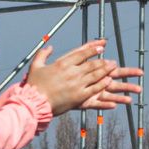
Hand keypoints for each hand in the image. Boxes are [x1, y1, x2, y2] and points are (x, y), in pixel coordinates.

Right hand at [25, 40, 141, 115]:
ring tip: (114, 68)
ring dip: (106, 71)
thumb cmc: (34, 84)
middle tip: (112, 60)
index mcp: (61, 63)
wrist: (34, 102)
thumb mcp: (36, 66)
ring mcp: (76, 84)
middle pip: (91, 64)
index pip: (81, 53)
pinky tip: (109, 81)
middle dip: (103, 61)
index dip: (92, 49)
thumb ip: (43, 54)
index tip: (101, 45)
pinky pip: (94, 89)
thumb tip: (49, 47)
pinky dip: (102, 84)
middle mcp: (71, 72)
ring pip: (95, 75)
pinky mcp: (79, 96)